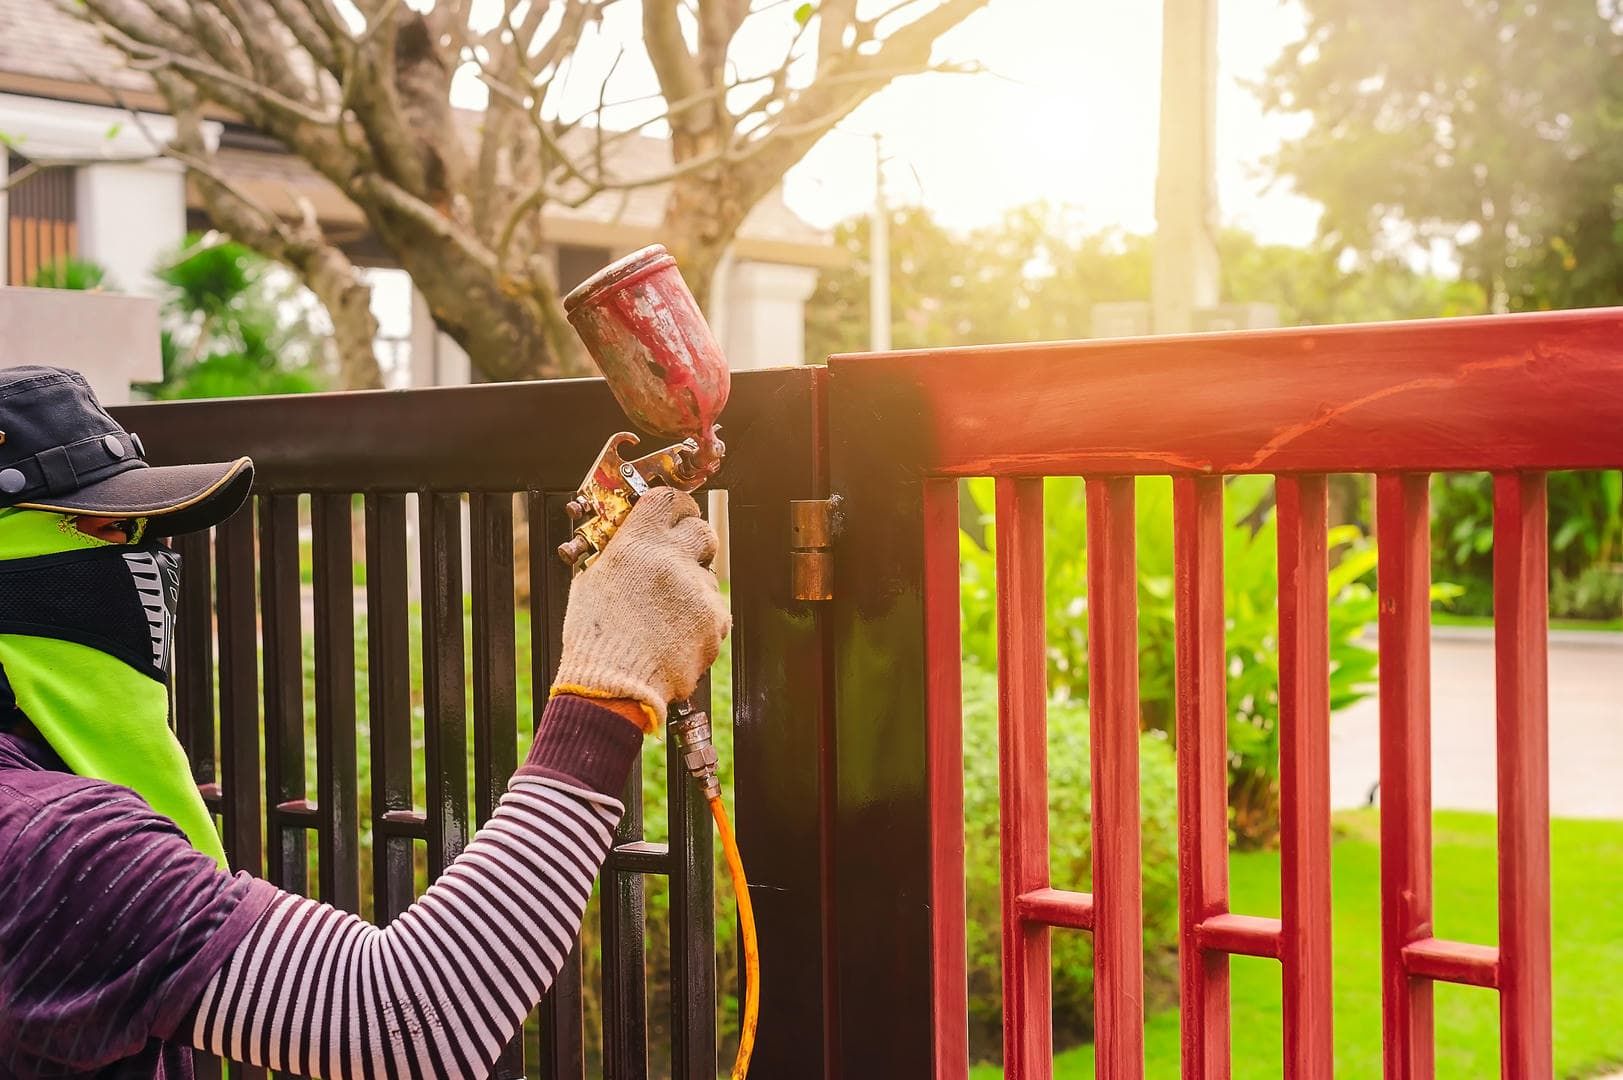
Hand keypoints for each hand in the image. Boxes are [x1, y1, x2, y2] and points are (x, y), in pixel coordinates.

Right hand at [552, 488, 730, 731]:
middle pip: (702, 531)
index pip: (668, 499)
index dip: (676, 506)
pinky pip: (714, 613)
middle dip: (694, 542)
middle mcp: (673, 558)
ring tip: (664, 618)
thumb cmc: (595, 637)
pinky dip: (700, 623)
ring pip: (707, 578)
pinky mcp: (715, 620)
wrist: (614, 684)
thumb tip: (628, 540)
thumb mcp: (592, 580)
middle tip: (680, 559)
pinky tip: (674, 638)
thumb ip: (617, 553)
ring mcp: (698, 590)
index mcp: (639, 542)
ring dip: (692, 591)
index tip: (677, 513)